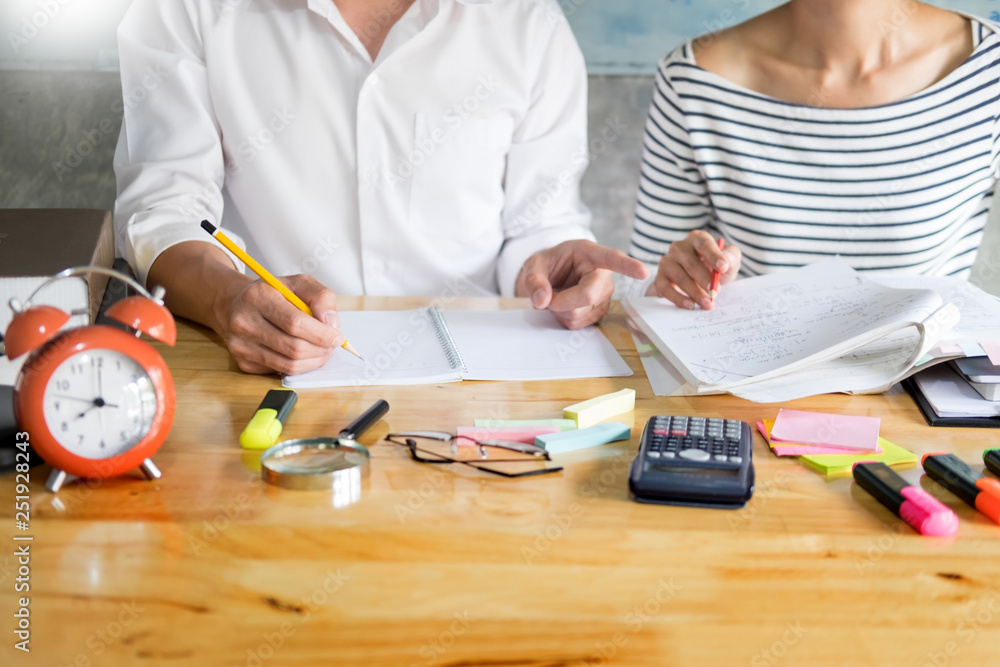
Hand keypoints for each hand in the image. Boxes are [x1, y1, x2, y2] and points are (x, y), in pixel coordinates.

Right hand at [215, 273, 344, 374]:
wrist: (238, 305)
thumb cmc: (273, 294)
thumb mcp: (299, 283)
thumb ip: (321, 297)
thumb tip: (331, 324)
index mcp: (258, 296)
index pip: (295, 323)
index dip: (321, 334)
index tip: (337, 337)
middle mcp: (243, 321)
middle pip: (293, 347)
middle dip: (321, 350)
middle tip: (331, 345)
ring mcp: (240, 345)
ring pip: (289, 364)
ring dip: (313, 361)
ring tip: (321, 350)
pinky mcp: (243, 362)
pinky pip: (280, 370)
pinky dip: (299, 365)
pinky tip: (302, 353)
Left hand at [517, 240, 649, 328]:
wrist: (549, 278)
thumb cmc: (547, 266)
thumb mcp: (533, 265)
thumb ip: (534, 280)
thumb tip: (541, 300)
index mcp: (591, 253)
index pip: (612, 258)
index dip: (629, 266)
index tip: (644, 272)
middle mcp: (603, 274)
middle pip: (588, 295)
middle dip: (562, 301)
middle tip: (545, 296)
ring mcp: (603, 295)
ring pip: (580, 313)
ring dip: (559, 310)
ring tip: (557, 295)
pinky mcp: (598, 312)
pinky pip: (577, 324)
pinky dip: (562, 318)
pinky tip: (563, 305)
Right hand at [649, 231, 740, 308]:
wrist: (696, 281)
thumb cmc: (713, 268)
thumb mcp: (728, 262)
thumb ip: (731, 258)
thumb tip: (726, 261)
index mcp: (697, 239)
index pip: (704, 244)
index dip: (714, 256)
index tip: (723, 268)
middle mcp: (679, 247)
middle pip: (691, 263)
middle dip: (704, 279)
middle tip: (715, 292)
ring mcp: (667, 262)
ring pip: (679, 277)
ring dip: (694, 292)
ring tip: (707, 304)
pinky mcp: (660, 278)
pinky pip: (666, 289)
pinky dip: (678, 299)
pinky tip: (690, 305)